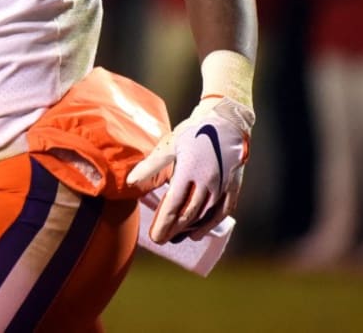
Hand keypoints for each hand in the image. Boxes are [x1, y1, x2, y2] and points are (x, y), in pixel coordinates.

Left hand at [127, 96, 252, 243]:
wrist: (225, 122)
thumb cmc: (193, 131)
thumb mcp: (169, 144)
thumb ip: (151, 165)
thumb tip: (130, 181)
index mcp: (188, 172)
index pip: (174, 205)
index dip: (164, 223)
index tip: (155, 236)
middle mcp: (207, 183)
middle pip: (188, 214)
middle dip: (173, 230)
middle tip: (160, 240)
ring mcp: (221, 187)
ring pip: (204, 215)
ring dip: (189, 229)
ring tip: (175, 239)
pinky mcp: (232, 187)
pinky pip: (221, 212)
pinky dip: (209, 225)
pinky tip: (198, 233)